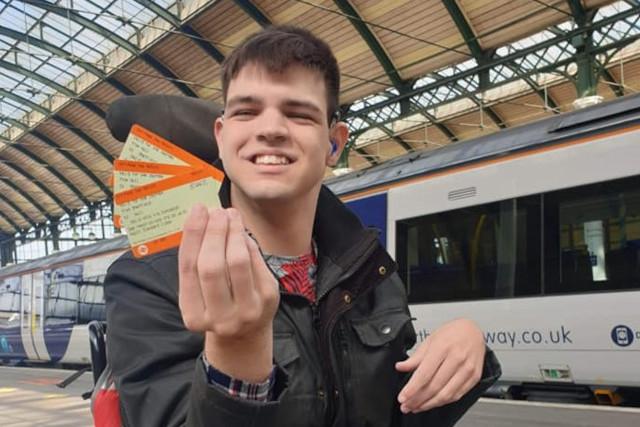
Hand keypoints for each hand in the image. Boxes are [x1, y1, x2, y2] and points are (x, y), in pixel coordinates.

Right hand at [178, 205, 278, 380]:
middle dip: (213, 232)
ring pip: (237, 262)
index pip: (189, 268)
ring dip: (233, 232)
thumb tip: (204, 216)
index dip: (193, 235)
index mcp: (194, 316)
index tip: (197, 210)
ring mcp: (247, 311)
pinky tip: (241, 232)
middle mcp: (220, 318)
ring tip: (230, 216)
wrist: (245, 334)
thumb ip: (198, 260)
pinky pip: (256, 262)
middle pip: (212, 266)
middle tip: (216, 211)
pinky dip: (247, 243)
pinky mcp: (268, 299)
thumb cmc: (217, 303)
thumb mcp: (199, 292)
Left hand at [395, 318, 484, 413]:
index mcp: (442, 347)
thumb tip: (401, 367)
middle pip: (434, 386)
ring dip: (429, 404)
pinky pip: (457, 395)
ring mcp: (467, 369)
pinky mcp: (474, 377)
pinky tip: (432, 403)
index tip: (402, 397)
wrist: (473, 330)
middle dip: (418, 399)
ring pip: (446, 394)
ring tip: (417, 407)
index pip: (425, 373)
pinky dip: (443, 402)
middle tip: (406, 406)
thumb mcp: (430, 339)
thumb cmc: (452, 333)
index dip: (412, 388)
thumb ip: (416, 357)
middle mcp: (456, 358)